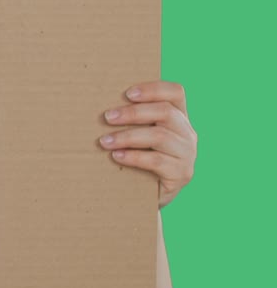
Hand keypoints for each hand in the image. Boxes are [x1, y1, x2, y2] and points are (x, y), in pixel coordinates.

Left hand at [98, 80, 197, 207]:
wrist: (146, 197)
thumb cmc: (137, 159)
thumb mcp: (139, 136)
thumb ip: (132, 120)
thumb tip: (100, 105)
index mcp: (179, 117)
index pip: (175, 92)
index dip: (153, 89)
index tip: (127, 93)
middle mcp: (188, 133)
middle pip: (165, 112)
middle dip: (133, 113)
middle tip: (107, 117)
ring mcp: (187, 154)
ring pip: (159, 136)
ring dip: (127, 136)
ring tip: (104, 141)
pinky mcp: (181, 174)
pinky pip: (157, 161)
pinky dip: (133, 157)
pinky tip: (116, 156)